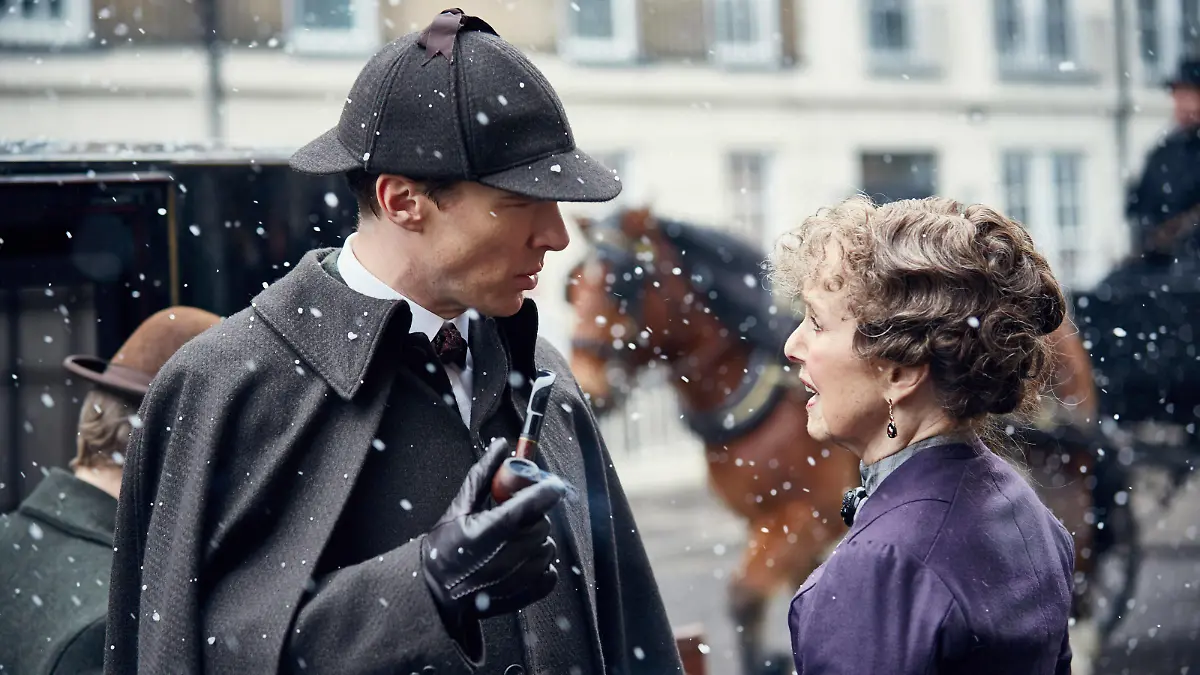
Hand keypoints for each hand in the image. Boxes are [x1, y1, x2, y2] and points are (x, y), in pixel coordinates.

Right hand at [422, 438, 565, 633]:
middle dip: (534, 516)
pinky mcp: (524, 595)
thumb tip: (501, 446)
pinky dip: (542, 565)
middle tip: (517, 516)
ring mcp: (515, 580)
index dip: (545, 491)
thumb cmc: (444, 547)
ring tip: (516, 539)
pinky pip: (550, 574)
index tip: (552, 484)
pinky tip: (523, 559)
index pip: (528, 507)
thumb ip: (483, 475)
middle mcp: (503, 558)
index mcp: (485, 533)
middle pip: (541, 525)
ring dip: (538, 540)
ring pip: (548, 548)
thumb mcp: (458, 507)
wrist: (436, 592)